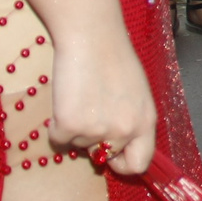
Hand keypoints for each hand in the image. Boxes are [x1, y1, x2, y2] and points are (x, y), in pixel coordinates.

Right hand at [48, 24, 157, 176]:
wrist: (91, 36)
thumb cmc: (114, 59)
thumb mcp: (137, 94)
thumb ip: (131, 121)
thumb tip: (117, 148)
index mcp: (146, 122)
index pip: (139, 164)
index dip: (123, 163)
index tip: (111, 156)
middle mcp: (124, 131)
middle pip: (104, 156)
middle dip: (94, 140)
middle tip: (90, 110)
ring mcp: (97, 130)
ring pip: (78, 146)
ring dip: (75, 128)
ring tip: (81, 96)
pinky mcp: (69, 125)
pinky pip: (56, 139)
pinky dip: (55, 125)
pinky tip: (65, 99)